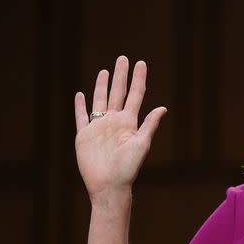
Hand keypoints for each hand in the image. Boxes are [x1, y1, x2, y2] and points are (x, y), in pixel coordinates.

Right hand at [74, 56, 166, 201]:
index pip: (135, 95)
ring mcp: (99, 128)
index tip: (141, 63)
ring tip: (105, 71)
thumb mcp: (141, 145)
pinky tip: (80, 95)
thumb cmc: (127, 168)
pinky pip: (81, 117)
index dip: (138, 79)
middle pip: (118, 92)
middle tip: (123, 58)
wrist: (109, 185)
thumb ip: (149, 125)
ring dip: (102, 86)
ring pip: (100, 100)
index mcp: (129, 122)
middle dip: (121, 76)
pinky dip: (80, 106)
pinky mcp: (84, 136)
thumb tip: (162, 108)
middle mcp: (114, 122)